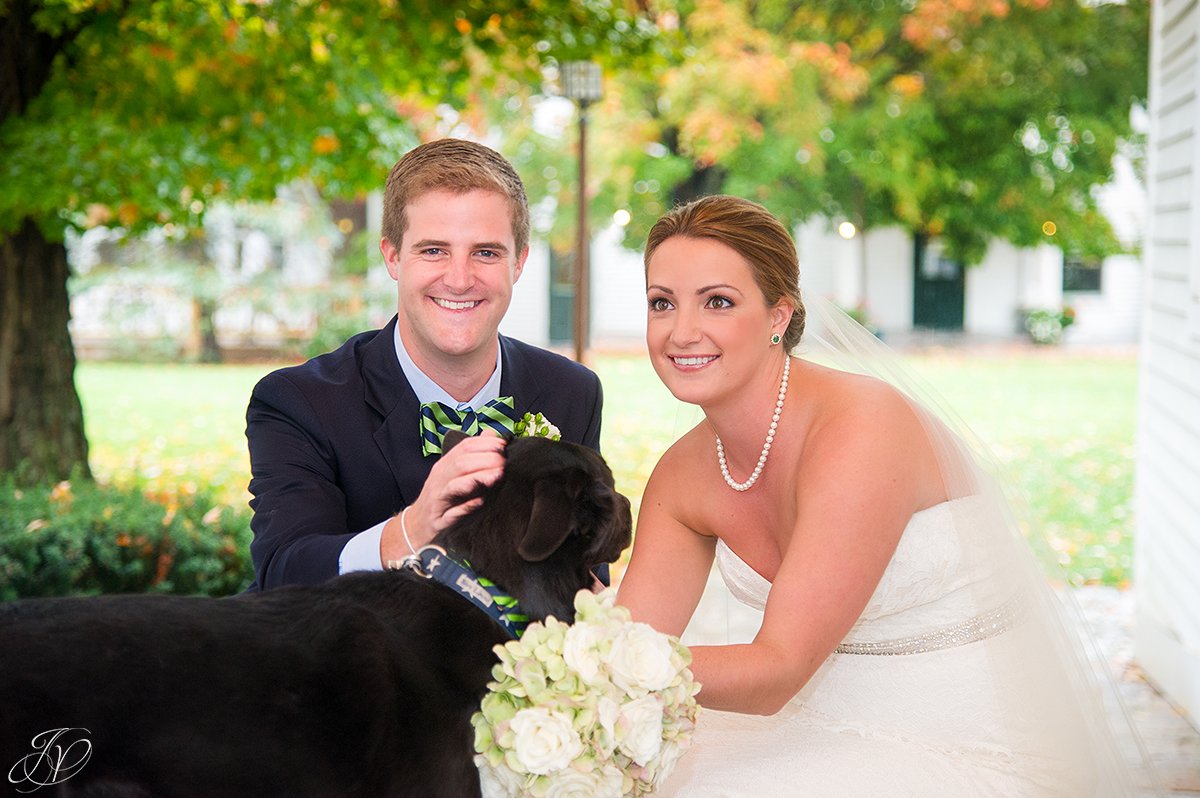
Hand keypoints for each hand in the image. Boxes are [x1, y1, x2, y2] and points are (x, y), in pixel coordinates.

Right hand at [380, 431, 506, 562]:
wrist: (416, 524)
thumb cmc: (441, 496)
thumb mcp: (453, 472)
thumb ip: (471, 454)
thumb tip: (490, 434)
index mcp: (445, 465)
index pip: (464, 447)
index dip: (485, 444)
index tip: (504, 445)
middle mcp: (439, 478)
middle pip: (461, 463)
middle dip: (485, 459)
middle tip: (504, 461)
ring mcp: (437, 499)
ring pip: (454, 485)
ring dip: (477, 478)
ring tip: (497, 476)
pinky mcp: (438, 520)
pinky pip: (451, 513)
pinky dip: (465, 506)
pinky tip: (480, 502)